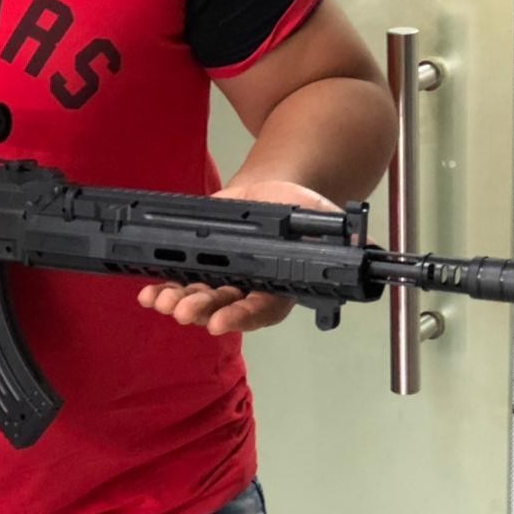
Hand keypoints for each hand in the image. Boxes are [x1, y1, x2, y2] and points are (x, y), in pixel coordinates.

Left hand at [137, 180, 342, 334]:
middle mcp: (248, 291)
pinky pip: (179, 282)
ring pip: (199, 298)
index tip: (223, 323)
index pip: (262, 309)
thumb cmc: (299, 209)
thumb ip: (336, 235)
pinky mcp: (200, 264)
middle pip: (224, 309)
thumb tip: (366, 249)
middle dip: (202, 311)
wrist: (271, 190)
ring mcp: (222, 280)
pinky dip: (161, 288)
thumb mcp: (321, 218)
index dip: (243, 317)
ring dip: (178, 302)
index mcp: (279, 287)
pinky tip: (148, 291)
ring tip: (162, 302)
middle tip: (184, 312)